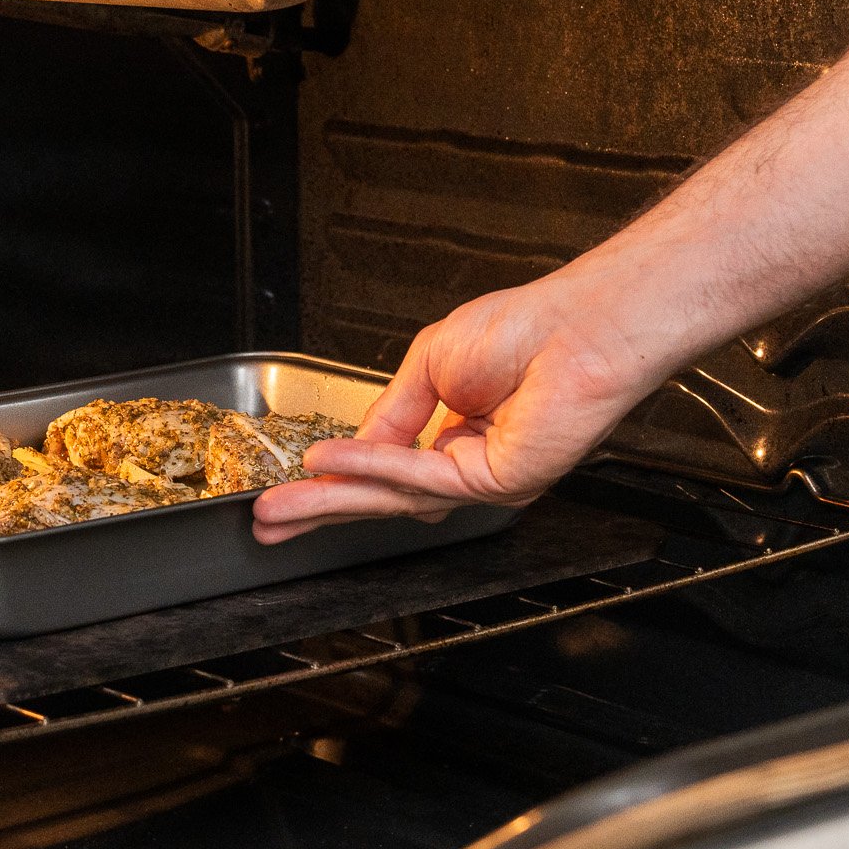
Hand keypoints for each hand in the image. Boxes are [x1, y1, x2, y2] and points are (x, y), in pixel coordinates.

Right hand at [250, 268, 665, 542]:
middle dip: (320, 509)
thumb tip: (352, 446)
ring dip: (331, 498)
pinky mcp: (497, 481)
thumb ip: (391, 410)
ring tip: (281, 507)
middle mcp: (469, 464)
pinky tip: (331, 464)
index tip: (291, 491)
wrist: (578, 325)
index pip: (387, 471)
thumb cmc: (528, 330)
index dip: (335, 482)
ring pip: (393, 495)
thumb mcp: (431, 361)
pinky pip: (420, 475)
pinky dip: (371, 466)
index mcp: (457, 436)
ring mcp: (483, 478)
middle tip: (270, 523)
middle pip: (382, 496)